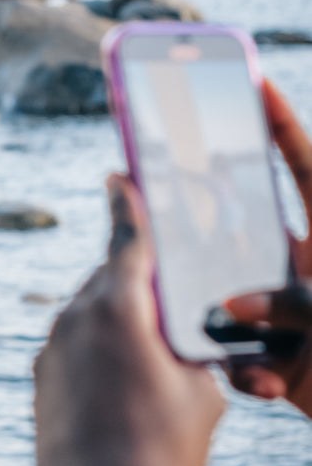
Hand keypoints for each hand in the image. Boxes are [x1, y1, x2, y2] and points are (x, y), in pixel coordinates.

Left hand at [34, 175, 224, 465]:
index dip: (127, 204)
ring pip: (89, 318)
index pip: (126, 240)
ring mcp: (50, 352)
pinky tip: (126, 386)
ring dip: (120, 323)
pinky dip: (99, 354)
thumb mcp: (203, 394)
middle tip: (172, 290)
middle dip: (139, 281)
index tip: (117, 174)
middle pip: (110, 281)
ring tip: (158, 354)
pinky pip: (73, 351)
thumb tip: (186, 349)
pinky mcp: (40, 384)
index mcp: (117, 307)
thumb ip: (195, 352)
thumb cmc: (161, 448)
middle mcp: (73, 320)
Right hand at [224, 80, 311, 413]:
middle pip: (246, 225)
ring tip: (217, 320)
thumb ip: (295, 306)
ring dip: (216, 313)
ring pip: (226, 293)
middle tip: (167, 180)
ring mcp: (286, 312)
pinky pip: (238, 357)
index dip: (282, 126)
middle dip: (209, 209)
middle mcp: (303, 270)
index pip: (306, 171)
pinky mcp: (274, 358)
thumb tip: (234, 306)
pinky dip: (246, 372)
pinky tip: (264, 384)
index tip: (256, 81)